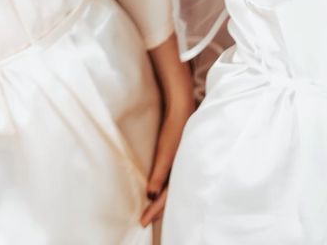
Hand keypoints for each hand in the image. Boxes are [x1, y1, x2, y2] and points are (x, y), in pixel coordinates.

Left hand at [140, 96, 193, 226]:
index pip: (167, 198)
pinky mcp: (178, 154)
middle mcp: (183, 168)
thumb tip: (150, 195)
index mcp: (183, 170)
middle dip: (158, 208)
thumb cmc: (175, 127)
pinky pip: (171, 177)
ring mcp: (181, 161)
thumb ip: (159, 173)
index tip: (142, 222)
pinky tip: (158, 187)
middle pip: (171, 195)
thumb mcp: (165, 151)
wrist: (181, 104)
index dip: (154, 210)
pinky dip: (163, 186)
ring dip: (161, 199)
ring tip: (150, 208)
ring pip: (172, 187)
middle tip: (145, 220)